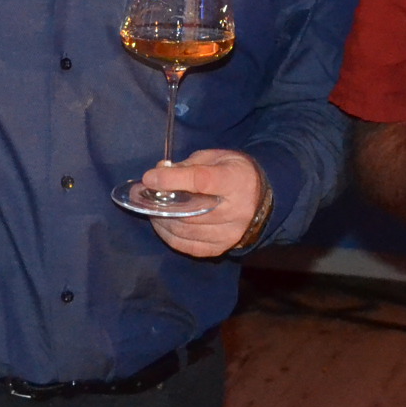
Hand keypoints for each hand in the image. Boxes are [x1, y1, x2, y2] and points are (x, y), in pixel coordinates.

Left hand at [142, 148, 263, 257]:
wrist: (263, 199)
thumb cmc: (235, 172)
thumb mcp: (216, 158)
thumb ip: (188, 165)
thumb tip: (159, 173)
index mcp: (236, 181)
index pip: (201, 182)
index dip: (172, 180)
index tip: (149, 178)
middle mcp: (236, 211)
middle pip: (190, 211)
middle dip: (160, 203)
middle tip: (143, 195)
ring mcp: (229, 234)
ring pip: (185, 230)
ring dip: (161, 220)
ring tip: (151, 208)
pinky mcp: (221, 248)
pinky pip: (188, 246)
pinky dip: (169, 236)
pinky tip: (162, 224)